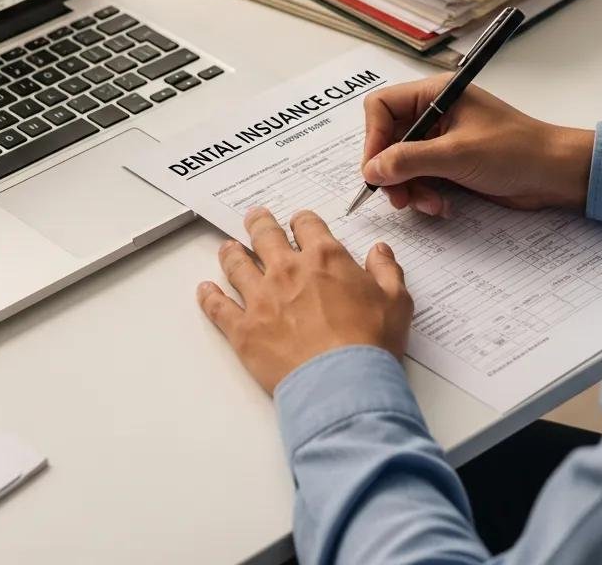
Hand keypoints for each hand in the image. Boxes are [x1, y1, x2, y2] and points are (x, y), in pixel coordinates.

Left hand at [196, 206, 412, 394]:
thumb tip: (380, 251)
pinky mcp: (244, 330)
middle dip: (259, 223)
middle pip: (265, 235)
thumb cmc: (371, 343)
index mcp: (325, 258)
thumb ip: (387, 270)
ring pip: (237, 265)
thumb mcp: (396, 300)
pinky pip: (219, 308)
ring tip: (227, 247)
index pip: (307, 225)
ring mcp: (262, 299)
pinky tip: (205, 290)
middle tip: (255, 218)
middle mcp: (288, 270)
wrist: (342, 384)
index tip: (300, 222)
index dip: (302, 221)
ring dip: (231, 253)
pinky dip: (209, 297)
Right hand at [361, 77, 593, 215]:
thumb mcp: (457, 154)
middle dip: (391, 170)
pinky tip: (440, 205)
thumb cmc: (515, 151)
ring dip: (408, 187)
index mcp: (436, 94)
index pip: (382, 107)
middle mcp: (434, 112)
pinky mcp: (450, 163)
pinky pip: (420, 178)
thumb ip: (410, 160)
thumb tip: (371, 169)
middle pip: (388, 139)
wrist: (554, 174)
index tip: (376, 170)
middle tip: (398, 197)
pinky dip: (423, 194)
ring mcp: (442, 139)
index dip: (373, 138)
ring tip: (427, 204)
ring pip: (402, 163)